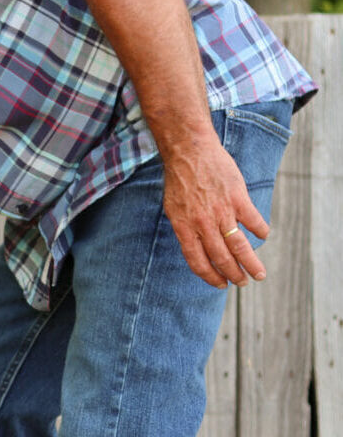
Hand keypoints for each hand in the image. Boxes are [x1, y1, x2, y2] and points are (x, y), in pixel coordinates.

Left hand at [161, 136, 268, 286]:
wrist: (189, 151)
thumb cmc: (180, 179)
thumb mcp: (174, 208)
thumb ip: (186, 228)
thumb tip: (198, 248)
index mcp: (184, 227)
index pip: (197, 261)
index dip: (209, 276)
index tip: (220, 284)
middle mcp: (202, 223)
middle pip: (221, 257)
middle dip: (234, 274)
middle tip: (242, 282)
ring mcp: (221, 211)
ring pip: (239, 246)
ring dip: (251, 263)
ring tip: (259, 275)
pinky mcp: (237, 198)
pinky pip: (253, 221)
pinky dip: (261, 231)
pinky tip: (263, 236)